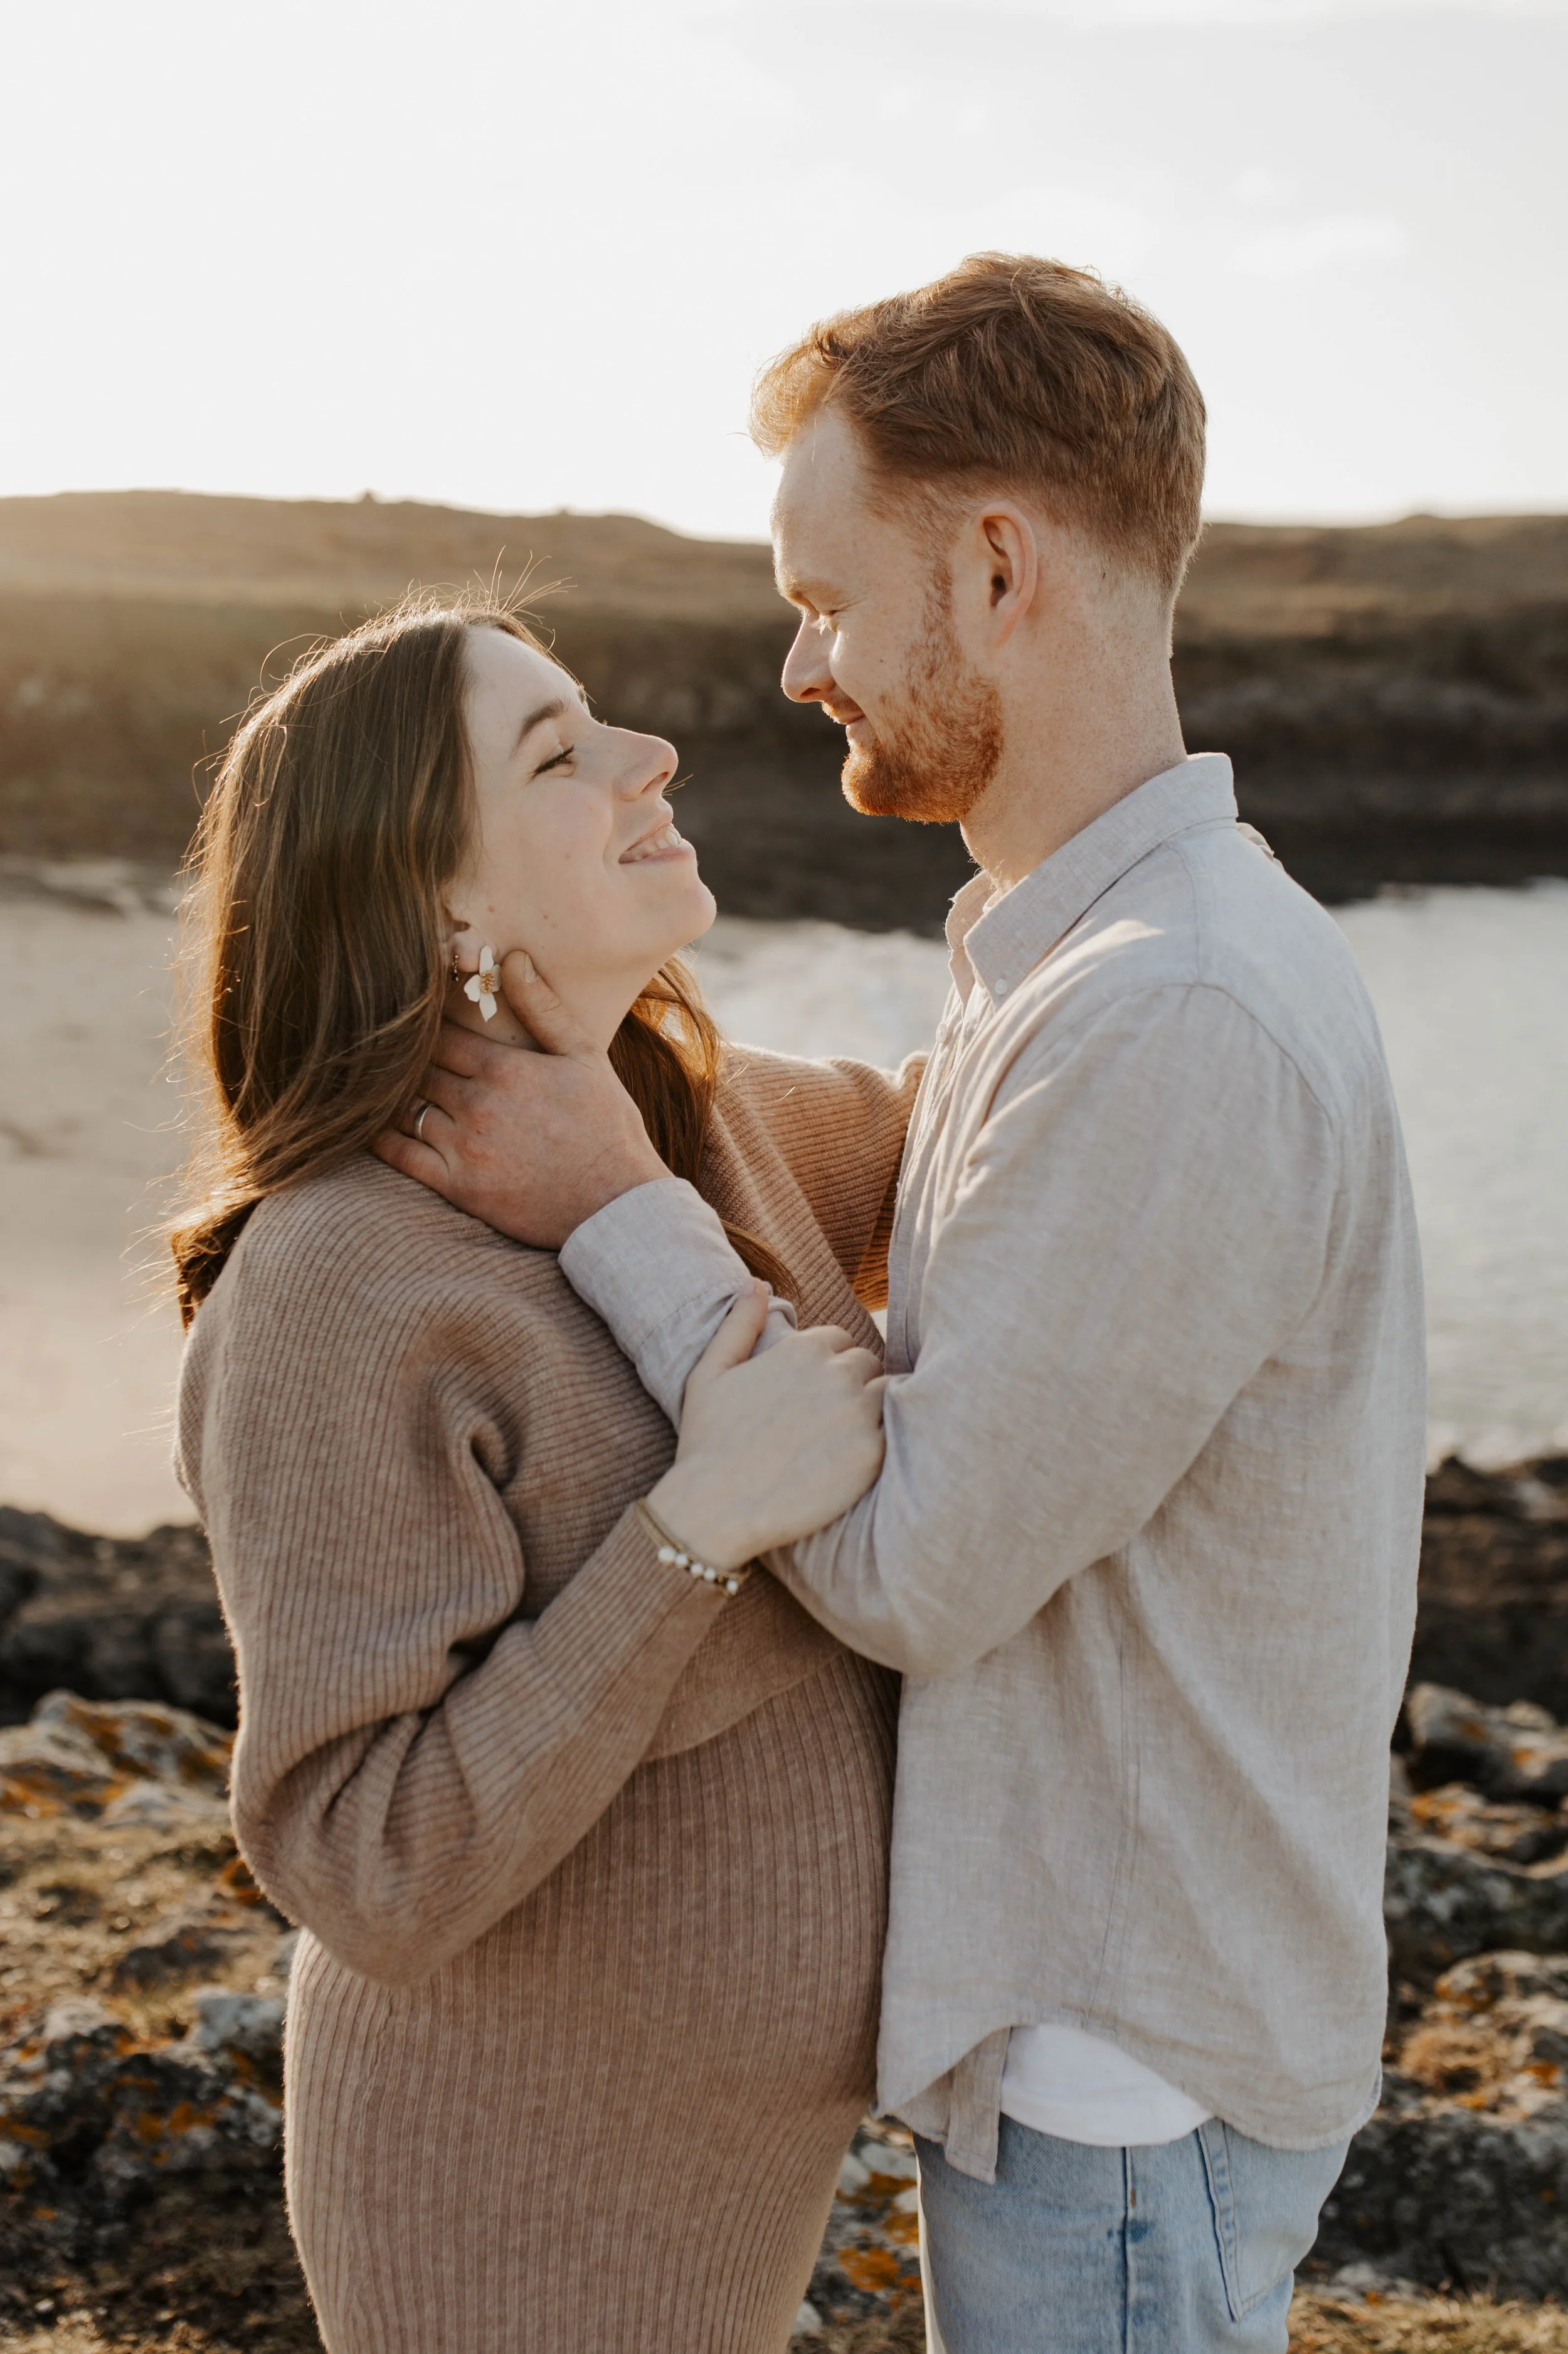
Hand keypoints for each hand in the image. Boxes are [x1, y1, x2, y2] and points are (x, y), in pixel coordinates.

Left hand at [373, 953, 667, 1247]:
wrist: (615, 1203)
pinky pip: (401, 1156)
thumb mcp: (585, 1057)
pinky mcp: (458, 1186)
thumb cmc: (606, 1126)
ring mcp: (465, 1147)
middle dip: (405, 1061)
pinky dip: (380, 1138)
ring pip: (403, 1108)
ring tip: (379, 1086)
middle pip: (417, 1070)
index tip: (412, 1025)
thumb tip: (514, 958)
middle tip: (387, 1053)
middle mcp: (477, 1104)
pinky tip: (370, 1126)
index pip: (439, 1036)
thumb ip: (544, 1008)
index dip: (423, 1029)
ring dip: (392, 1096)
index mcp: (504, 1068)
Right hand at [647, 1287, 885, 1569]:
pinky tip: (848, 1463)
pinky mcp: (872, 1453)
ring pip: (884, 1396)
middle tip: (827, 1420)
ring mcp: (858, 1413)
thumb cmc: (706, 1442)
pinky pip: (891, 1435)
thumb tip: (755, 1282)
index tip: (811, 1393)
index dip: (827, 1365)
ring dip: (869, 1412)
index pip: (839, 1340)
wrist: (714, 1509)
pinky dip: (874, 1444)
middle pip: (867, 1365)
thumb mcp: (710, 1373)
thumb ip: (738, 1324)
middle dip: (852, 1385)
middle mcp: (837, 1373)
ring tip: (841, 1441)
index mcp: (802, 1349)